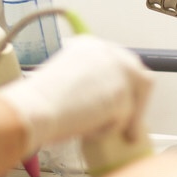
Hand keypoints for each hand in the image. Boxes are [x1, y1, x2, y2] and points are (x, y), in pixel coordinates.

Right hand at [0, 36, 153, 157]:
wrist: (35, 107)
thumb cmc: (40, 99)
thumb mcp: (66, 78)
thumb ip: (88, 81)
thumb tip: (105, 100)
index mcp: (90, 44)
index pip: (122, 63)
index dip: (126, 86)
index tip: (125, 103)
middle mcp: (107, 51)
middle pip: (140, 78)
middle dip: (137, 104)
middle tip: (129, 127)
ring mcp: (118, 71)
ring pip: (135, 102)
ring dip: (123, 120)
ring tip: (100, 132)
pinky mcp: (122, 94)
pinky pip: (123, 121)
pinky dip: (107, 131)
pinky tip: (86, 131)